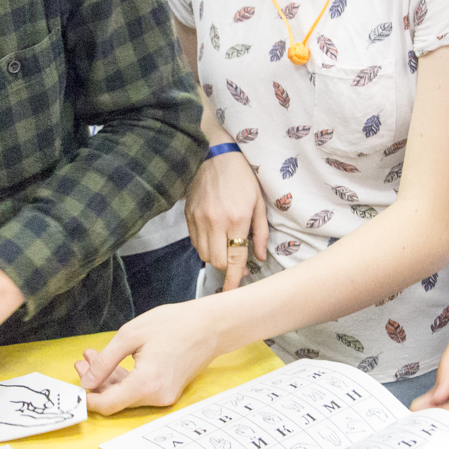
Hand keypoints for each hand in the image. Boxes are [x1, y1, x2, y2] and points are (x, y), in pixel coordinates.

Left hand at [75, 298, 225, 414]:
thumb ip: (105, 361)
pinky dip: (125, 378)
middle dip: (95, 382)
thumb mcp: (131, 335)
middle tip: (81, 361)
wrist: (210, 325)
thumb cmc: (174, 324)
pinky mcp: (168, 390)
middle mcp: (158, 396)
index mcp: (147, 384)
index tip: (74, 386)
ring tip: (92, 357)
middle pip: (116, 399)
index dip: (88, 398)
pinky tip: (112, 362)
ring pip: (127, 394)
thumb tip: (86, 381)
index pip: (108, 404)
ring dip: (108, 378)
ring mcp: (165, 396)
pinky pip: (140, 390)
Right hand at [186, 150, 266, 289]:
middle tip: (238, 262)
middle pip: (218, 262)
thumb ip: (260, 232)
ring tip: (226, 247)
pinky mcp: (188, 216)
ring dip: (216, 257)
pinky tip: (214, 237)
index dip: (233, 280)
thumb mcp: (258, 202)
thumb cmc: (240, 176)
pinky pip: (195, 243)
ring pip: (205, 255)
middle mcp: (215, 223)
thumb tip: (259, 256)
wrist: (212, 154)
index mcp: (236, 219)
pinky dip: (205, 247)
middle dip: (228, 267)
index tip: (232, 294)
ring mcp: (199, 220)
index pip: (234, 259)